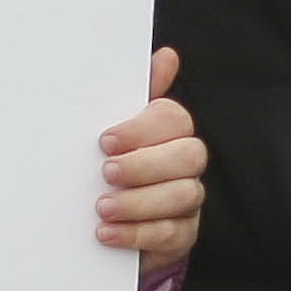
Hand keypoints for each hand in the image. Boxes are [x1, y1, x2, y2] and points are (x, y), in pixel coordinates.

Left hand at [97, 49, 205, 265]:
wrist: (105, 225)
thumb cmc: (112, 169)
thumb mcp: (115, 133)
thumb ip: (135, 97)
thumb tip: (166, 55)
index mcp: (169, 133)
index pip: (174, 120)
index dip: (143, 129)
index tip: (105, 140)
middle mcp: (185, 164)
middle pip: (188, 156)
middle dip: (145, 165)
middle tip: (107, 172)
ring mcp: (187, 200)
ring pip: (183, 195)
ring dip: (139, 203)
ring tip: (102, 207)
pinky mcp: (180, 235)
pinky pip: (171, 234)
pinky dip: (137, 234)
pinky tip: (107, 233)